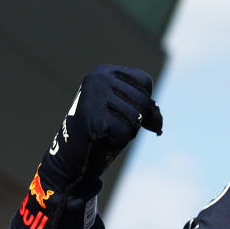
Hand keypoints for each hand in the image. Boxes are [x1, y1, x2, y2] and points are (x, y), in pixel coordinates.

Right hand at [39, 65, 162, 190]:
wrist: (71, 156)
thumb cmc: (102, 131)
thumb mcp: (124, 110)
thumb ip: (146, 108)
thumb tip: (158, 123)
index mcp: (103, 71)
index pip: (144, 81)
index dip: (142, 102)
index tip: (122, 110)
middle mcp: (98, 79)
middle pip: (143, 99)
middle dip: (135, 118)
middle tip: (110, 123)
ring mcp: (96, 98)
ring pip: (137, 116)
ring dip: (127, 130)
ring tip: (106, 131)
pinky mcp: (97, 120)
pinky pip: (127, 132)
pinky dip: (119, 141)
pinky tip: (101, 138)